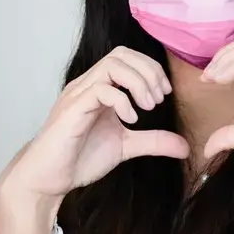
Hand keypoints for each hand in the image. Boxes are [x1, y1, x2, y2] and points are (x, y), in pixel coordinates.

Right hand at [2, 47, 189, 203]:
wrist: (48, 179)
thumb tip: (184, 146)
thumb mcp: (125, 146)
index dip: (151, 69)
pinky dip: (122, 100)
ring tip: (148, 107)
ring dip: (138, 82)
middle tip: (159, 99)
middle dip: (148, 71)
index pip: (127, 58)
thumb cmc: (79, 159)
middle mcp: (87, 85)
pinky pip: (100, 90)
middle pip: (121, 54)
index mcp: (99, 88)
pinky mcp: (72, 110)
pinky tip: (131, 120)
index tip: (164, 93)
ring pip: (111, 66)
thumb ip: (153, 142)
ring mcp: (78, 96)